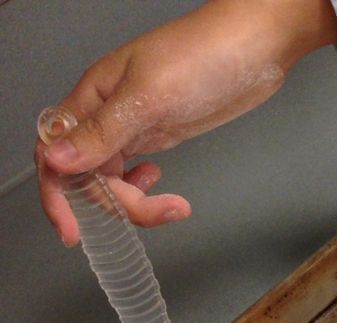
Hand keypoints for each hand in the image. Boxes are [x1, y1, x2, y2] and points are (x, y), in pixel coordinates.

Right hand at [37, 0, 336, 244]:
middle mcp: (105, 113)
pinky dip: (143, 189)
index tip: (73, 231)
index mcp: (92, 97)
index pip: (54, 153)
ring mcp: (132, 125)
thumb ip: (103, 132)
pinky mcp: (157, 134)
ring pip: (111, 178)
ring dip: (134, 201)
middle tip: (158, 211)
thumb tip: (58, 160)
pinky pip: (132, 171)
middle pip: (86, 175)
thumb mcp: (148, 97)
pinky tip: (161, 186)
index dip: (58, 195)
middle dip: (116, 203)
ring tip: (172, 205)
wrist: (252, 47)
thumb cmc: (202, 55)